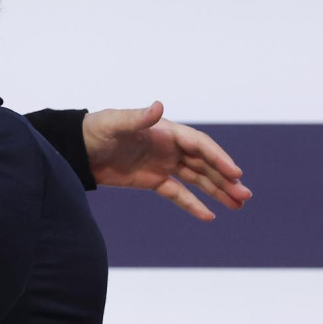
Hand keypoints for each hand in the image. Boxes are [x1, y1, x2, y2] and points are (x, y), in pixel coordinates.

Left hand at [83, 102, 251, 220]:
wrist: (76, 150)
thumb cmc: (94, 131)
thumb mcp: (114, 124)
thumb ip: (138, 118)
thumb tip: (158, 107)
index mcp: (166, 132)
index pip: (200, 146)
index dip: (219, 158)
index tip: (235, 173)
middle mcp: (170, 147)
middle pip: (205, 164)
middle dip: (226, 179)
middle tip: (245, 196)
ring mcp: (163, 164)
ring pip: (197, 179)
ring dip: (218, 191)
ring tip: (238, 205)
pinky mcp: (152, 180)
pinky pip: (178, 193)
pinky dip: (193, 204)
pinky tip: (210, 216)